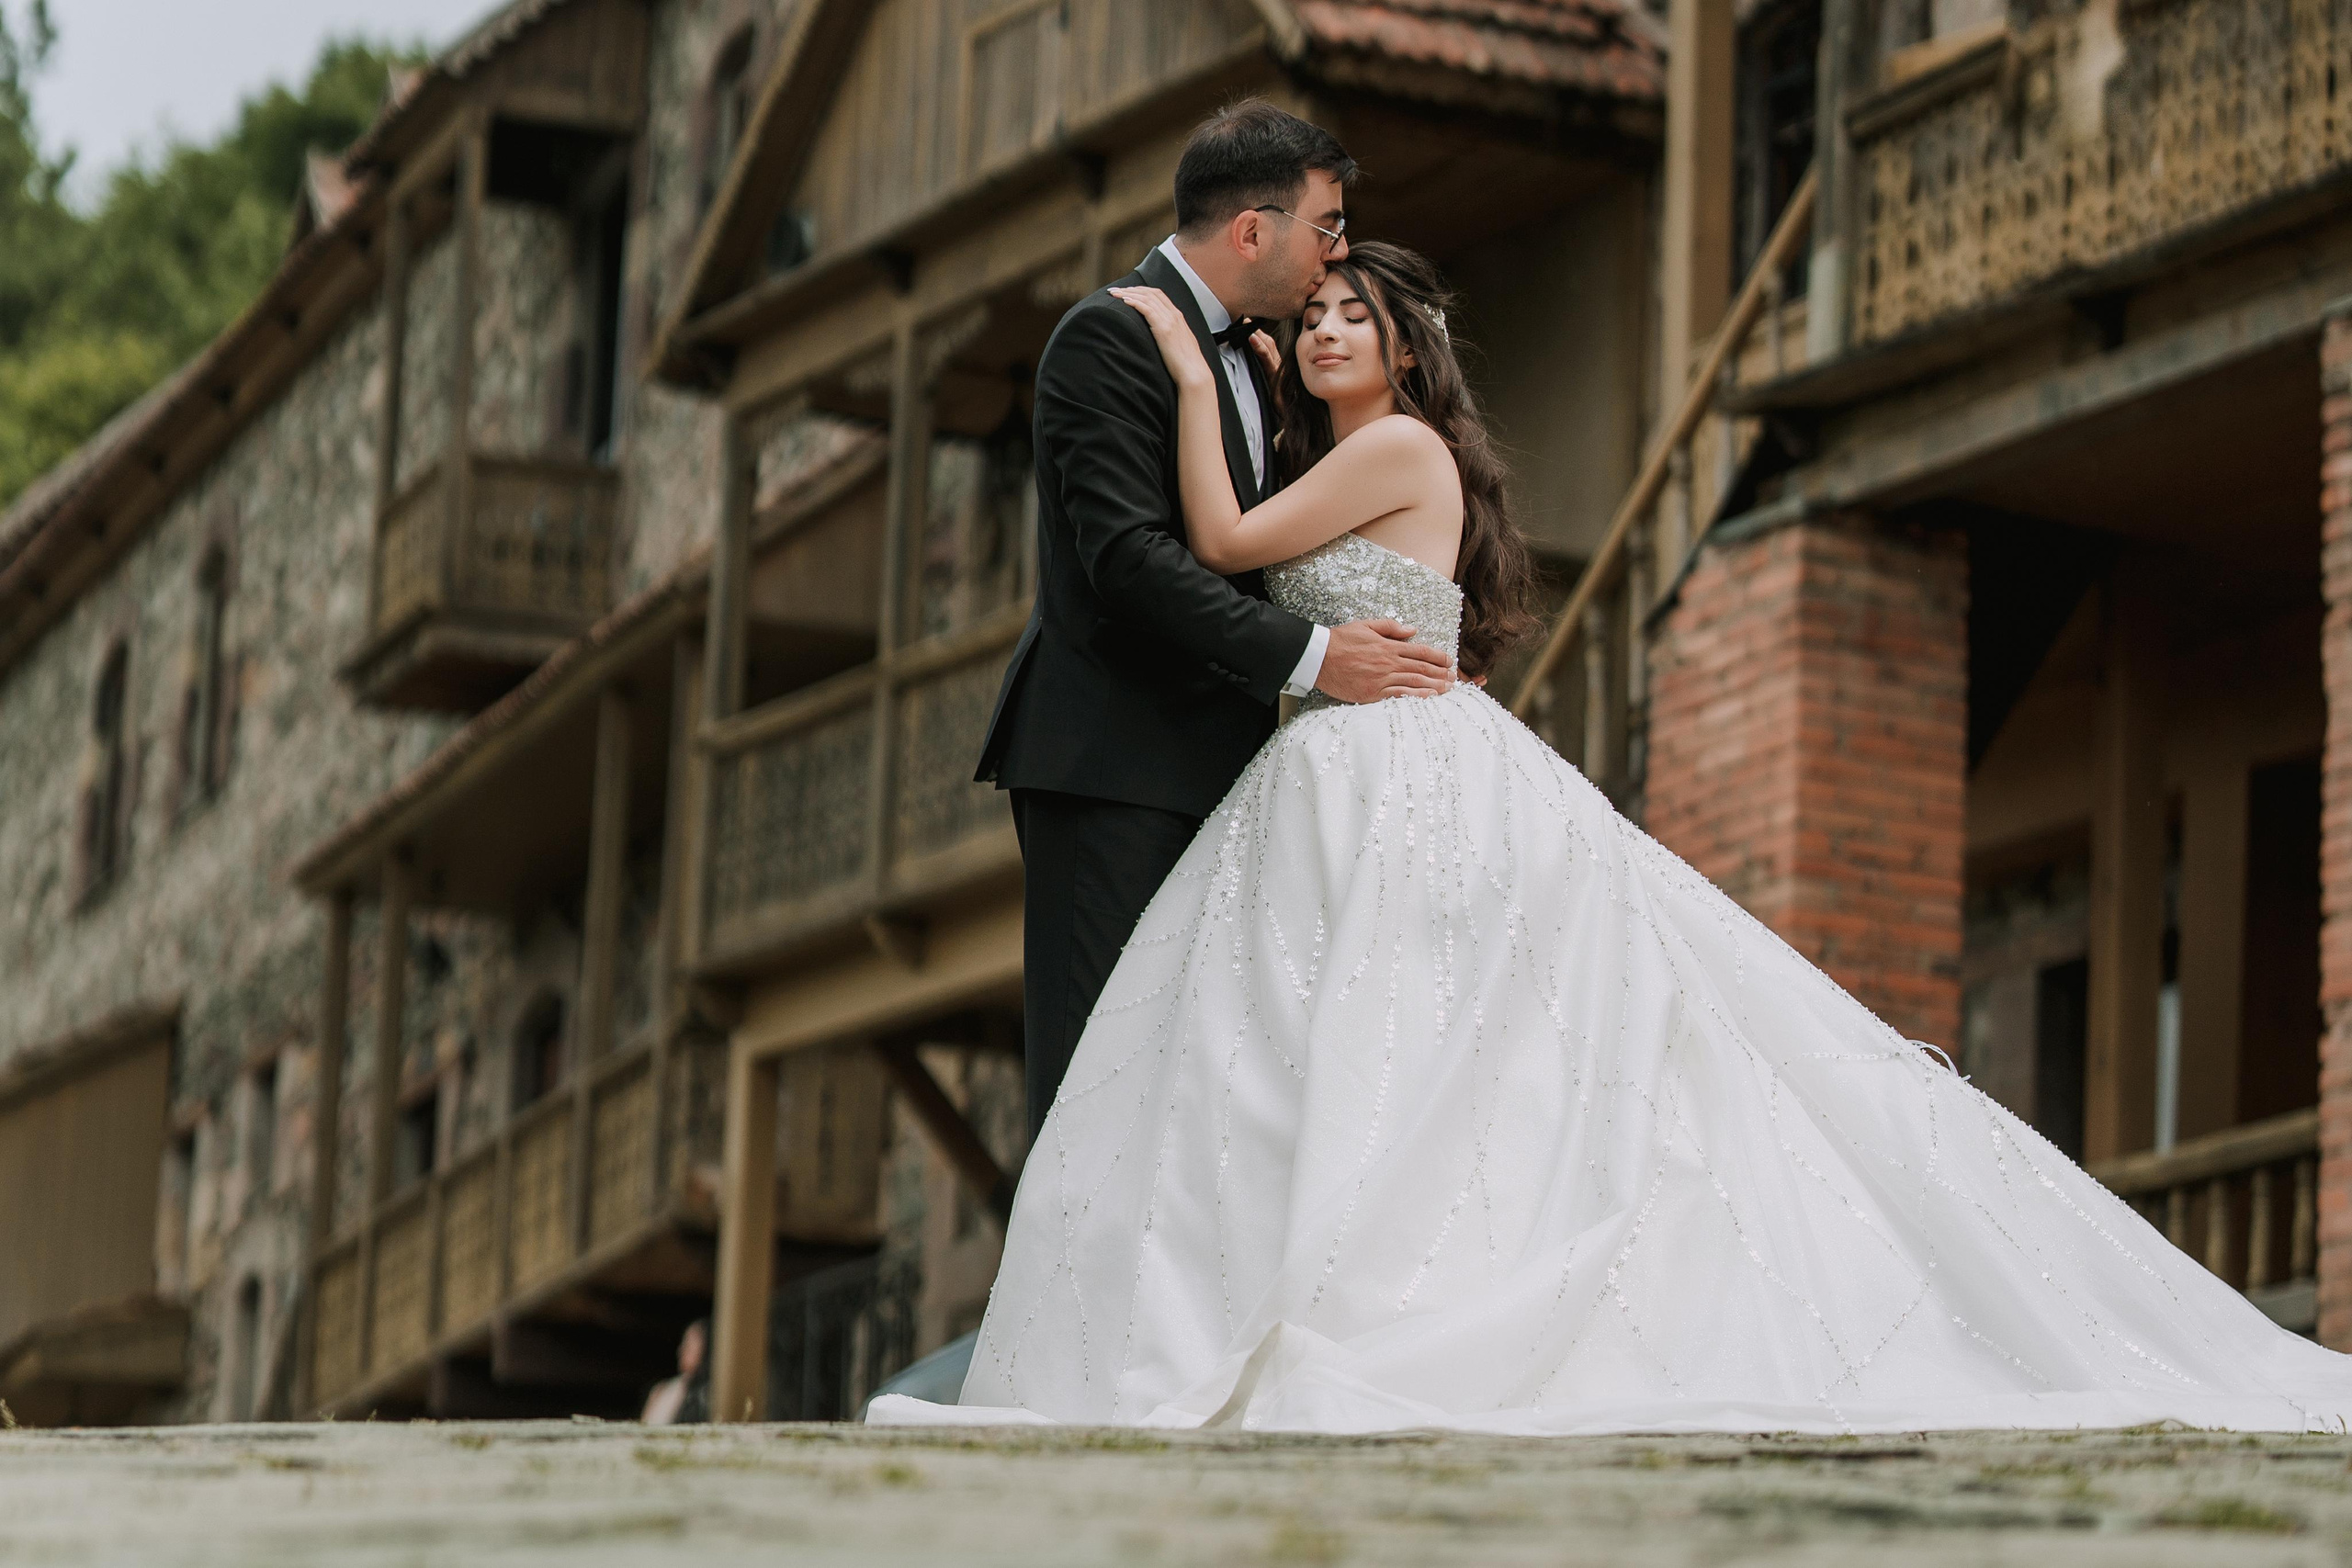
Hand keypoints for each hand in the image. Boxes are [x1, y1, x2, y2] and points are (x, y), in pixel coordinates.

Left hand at [1108, 287, 1212, 388]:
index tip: (1128, 291)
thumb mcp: (1178, 344)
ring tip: (1114, 293)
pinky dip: (1134, 302)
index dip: (1142, 290)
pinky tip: (1124, 301)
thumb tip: (1160, 340)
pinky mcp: (1164, 329)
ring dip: (1128, 293)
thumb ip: (1170, 336)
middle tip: (1116, 290)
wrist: (1194, 373)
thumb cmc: (1185, 364)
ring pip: (1147, 298)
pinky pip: (1147, 309)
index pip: (1159, 295)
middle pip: (1151, 293)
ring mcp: (1170, 320)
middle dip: (1132, 289)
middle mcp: (1174, 315)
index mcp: (1178, 317)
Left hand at [1249, 328, 1286, 421]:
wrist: (1292, 420)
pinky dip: (1259, 347)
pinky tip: (1251, 337)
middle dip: (1255, 329)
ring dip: (1255, 333)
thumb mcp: (1269, 391)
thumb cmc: (1281, 409)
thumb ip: (1262, 380)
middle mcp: (1278, 366)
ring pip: (1268, 346)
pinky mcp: (1276, 376)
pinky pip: (1266, 359)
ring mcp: (1278, 370)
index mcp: (1277, 368)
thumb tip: (1247, 374)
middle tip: (1242, 317)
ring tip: (1244, 322)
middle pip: (1268, 341)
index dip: (1258, 334)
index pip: (1267, 345)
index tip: (1246, 323)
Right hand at [1315, 619, 1452, 703]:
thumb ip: (1390, 627)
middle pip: (1421, 668)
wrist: (1318, 657)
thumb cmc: (1340, 640)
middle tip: (1454, 677)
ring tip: (1448, 689)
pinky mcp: (1372, 693)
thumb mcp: (1365, 625)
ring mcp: (1381, 679)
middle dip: (1440, 673)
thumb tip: (1412, 630)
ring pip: (1414, 682)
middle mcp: (1388, 662)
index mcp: (1388, 645)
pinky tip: (1428, 698)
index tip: (1449, 661)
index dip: (1437, 656)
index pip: (1420, 651)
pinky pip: (1399, 695)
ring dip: (1434, 686)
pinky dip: (1415, 697)